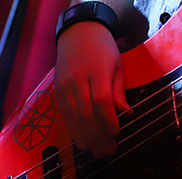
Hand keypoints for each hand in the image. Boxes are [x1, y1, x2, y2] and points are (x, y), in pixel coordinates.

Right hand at [54, 21, 127, 157]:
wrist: (79, 31)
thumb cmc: (103, 48)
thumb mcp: (117, 64)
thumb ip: (118, 91)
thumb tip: (124, 114)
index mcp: (96, 70)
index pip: (101, 101)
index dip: (109, 121)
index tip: (117, 133)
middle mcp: (77, 79)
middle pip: (86, 113)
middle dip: (98, 136)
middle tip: (109, 150)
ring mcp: (65, 85)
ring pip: (74, 117)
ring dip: (86, 138)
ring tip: (98, 151)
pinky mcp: (57, 90)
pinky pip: (65, 115)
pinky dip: (74, 130)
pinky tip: (83, 141)